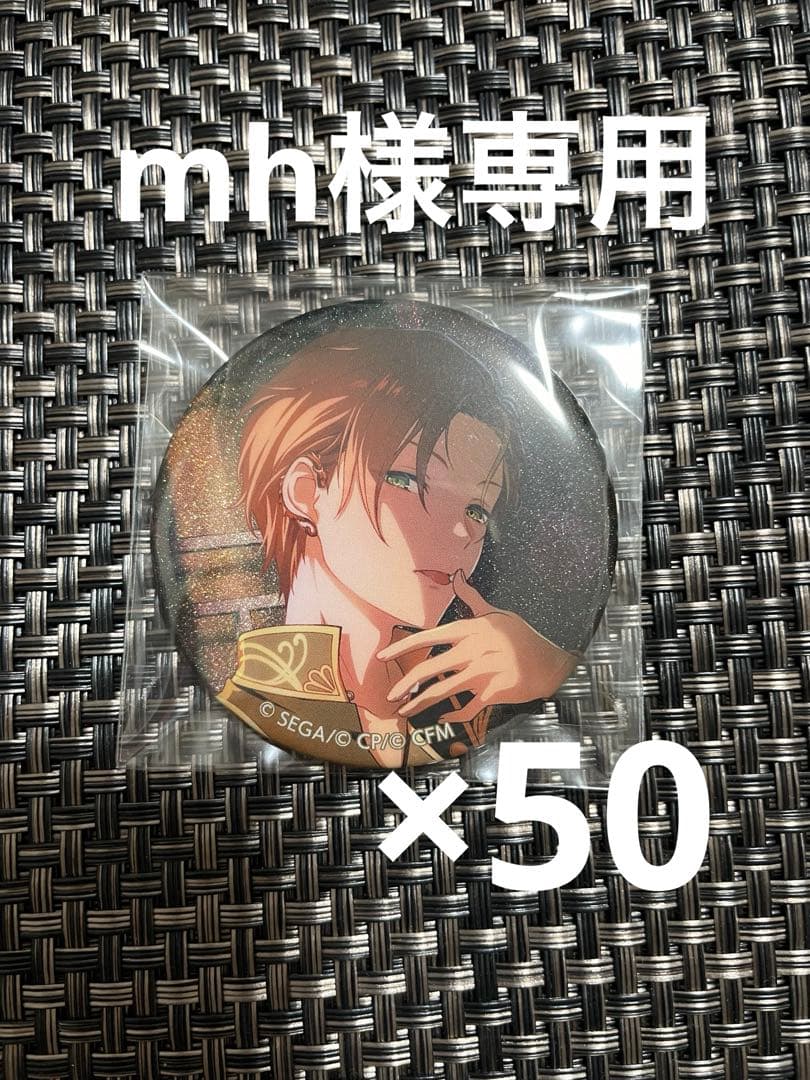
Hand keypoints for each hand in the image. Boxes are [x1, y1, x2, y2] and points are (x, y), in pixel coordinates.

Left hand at [377, 571, 579, 725]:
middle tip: (391, 693)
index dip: (404, 646)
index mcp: (471, 630)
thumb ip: (473, 601)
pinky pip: (466, 708)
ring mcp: (482, 673)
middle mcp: (473, 651)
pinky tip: (443, 717)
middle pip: (431, 668)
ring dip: (421, 703)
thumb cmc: (522, 637)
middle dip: (406, 683)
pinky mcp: (492, 694)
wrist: (550, 663)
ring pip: (443, 691)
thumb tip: (458, 578)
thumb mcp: (498, 615)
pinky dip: (453, 715)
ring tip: (405, 710)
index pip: (430, 637)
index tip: (384, 655)